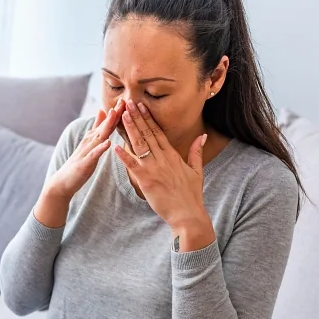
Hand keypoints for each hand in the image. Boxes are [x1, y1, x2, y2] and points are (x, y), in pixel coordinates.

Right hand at [47, 99, 124, 200]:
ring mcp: (86, 151)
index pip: (106, 123)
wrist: (63, 181)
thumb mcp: (90, 143)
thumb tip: (102, 111)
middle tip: (123, 100)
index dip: (116, 112)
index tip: (126, 100)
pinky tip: (108, 142)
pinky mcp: (85, 163)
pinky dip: (101, 148)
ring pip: (99, 136)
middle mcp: (89, 141)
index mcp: (93, 138)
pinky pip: (94, 154)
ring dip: (107, 125)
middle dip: (114, 113)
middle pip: (104, 125)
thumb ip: (96, 128)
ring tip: (115, 114)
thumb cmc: (79, 163)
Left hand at [115, 100, 214, 249]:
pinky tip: (115, 146)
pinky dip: (124, 155)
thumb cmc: (192, 195)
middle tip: (127, 103)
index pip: (159, 132)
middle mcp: (163, 159)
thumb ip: (196, 151)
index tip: (141, 106)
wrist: (188, 214)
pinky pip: (133, 165)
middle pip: (147, 134)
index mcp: (173, 155)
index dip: (148, 118)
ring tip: (122, 115)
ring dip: (130, 129)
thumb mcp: (197, 171)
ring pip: (140, 145)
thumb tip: (202, 135)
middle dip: (137, 117)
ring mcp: (154, 169)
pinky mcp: (146, 181)